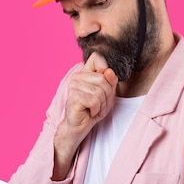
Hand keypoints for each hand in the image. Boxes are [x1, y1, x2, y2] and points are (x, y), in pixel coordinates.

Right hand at [53, 52, 117, 178]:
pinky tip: (90, 112)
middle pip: (104, 79)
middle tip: (100, 104)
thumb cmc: (93, 109)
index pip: (97, 58)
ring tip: (95, 109)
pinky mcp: (74, 96)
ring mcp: (74, 86)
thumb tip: (109, 72)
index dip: (106, 70)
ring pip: (100, 91)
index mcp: (84, 72)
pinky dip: (97, 110)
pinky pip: (95, 100)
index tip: (104, 85)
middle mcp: (77, 76)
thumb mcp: (107, 94)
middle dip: (107, 95)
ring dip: (102, 105)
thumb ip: (110, 81)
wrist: (80, 126)